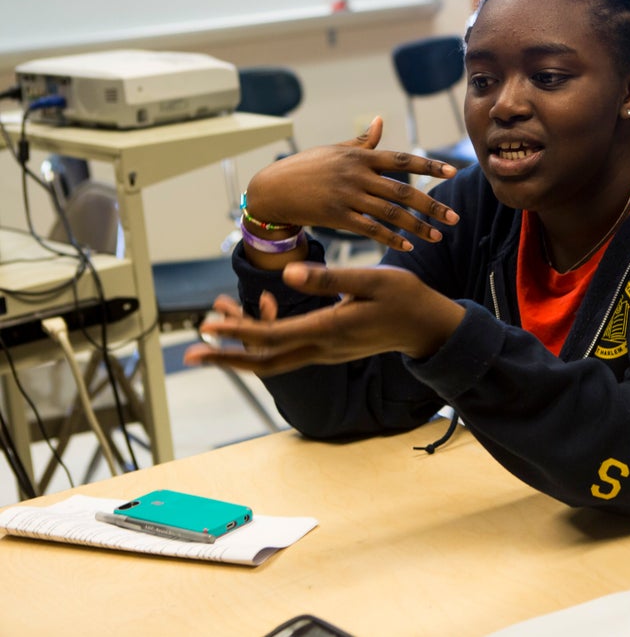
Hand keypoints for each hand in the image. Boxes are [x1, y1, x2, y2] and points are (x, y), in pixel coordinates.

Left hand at [183, 262, 465, 375]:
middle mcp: (323, 347)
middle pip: (265, 362)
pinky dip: (268, 335)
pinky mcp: (330, 347)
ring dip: (244, 343)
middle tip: (193, 352)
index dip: (237, 331)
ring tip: (219, 316)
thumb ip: (330, 278)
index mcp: (330, 329)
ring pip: (275, 357)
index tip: (208, 324)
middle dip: (227, 357)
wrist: (427, 327)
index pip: (272, 336)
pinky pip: (290, 348)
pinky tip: (264, 305)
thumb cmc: (405, 298)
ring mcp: (326, 351)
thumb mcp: (372, 279)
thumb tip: (289, 276)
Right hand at [243, 116, 459, 251]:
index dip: (430, 165)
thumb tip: (380, 121)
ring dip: (417, 227)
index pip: (403, 160)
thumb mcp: (333, 151)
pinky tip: (408, 247)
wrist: (272, 189)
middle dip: (432, 205)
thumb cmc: (306, 167)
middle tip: (454, 217)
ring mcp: (347, 196)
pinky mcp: (337, 217)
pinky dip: (391, 239)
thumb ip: (362, 142)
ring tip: (437, 236)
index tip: (453, 171)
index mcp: (360, 157)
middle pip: (403, 190)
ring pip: (391, 213)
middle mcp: (357, 175)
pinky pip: (371, 230)